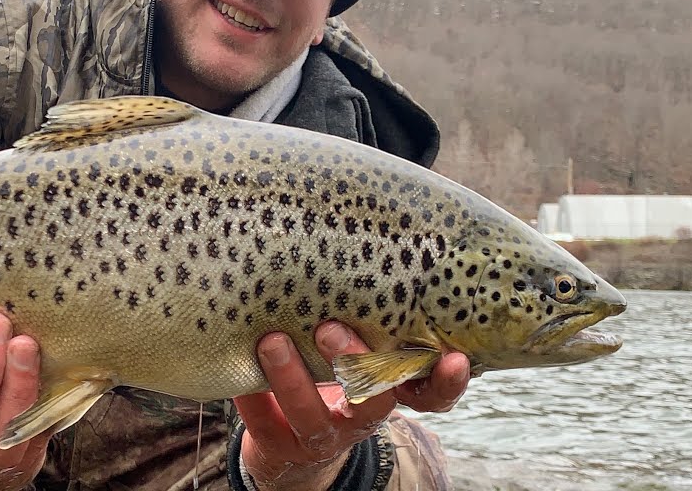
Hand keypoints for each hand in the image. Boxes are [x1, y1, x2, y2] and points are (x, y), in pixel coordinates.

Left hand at [233, 322, 469, 489]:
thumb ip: (364, 318)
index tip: (454, 358)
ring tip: (272, 342)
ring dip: (293, 378)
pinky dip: (250, 396)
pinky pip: (262, 424)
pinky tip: (237, 371)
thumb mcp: (355, 349)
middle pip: (369, 399)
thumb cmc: (329, 369)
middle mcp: (360, 418)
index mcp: (387, 392)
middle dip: (352, 363)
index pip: (429, 394)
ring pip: (312, 416)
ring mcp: (320, 437)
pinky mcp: (279, 446)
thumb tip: (361, 245)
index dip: (444, 381)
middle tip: (330, 328)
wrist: (289, 441)